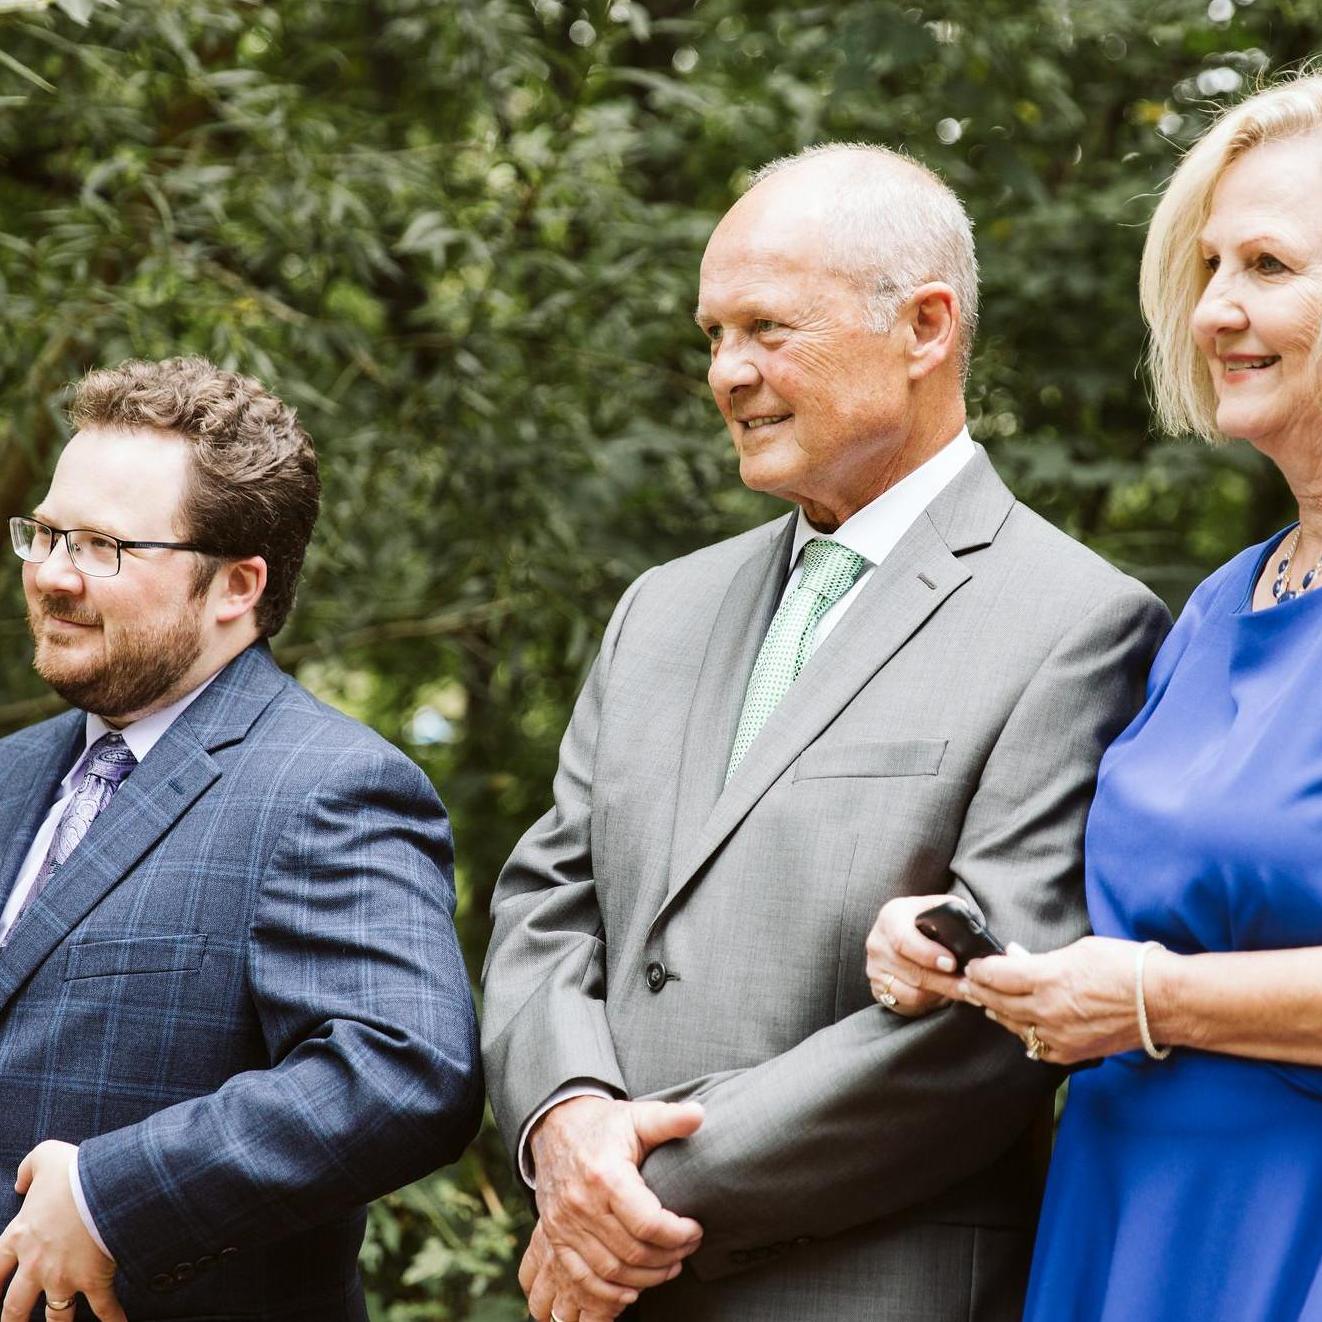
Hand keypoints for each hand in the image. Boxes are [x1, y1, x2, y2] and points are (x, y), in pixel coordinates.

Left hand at [0, 1140, 124, 1321]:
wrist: (106, 1186)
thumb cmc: (74, 1171)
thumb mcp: (45, 1156)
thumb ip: (28, 1169)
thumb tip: (20, 1182)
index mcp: (20, 1236)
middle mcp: (36, 1265)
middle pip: (14, 1306)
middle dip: (11, 1320)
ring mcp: (65, 1277)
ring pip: (54, 1316)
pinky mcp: (94, 1280)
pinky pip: (103, 1309)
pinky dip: (111, 1321)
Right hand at [521, 1096, 704, 1319]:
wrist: (555, 1126)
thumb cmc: (604, 1125)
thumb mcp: (637, 1115)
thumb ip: (669, 1118)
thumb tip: (700, 1114)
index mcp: (605, 1176)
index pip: (648, 1223)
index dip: (679, 1234)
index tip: (696, 1229)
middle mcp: (582, 1204)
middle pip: (633, 1253)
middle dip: (669, 1257)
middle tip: (688, 1248)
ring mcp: (564, 1224)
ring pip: (611, 1271)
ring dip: (647, 1278)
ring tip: (670, 1266)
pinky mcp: (555, 1236)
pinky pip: (582, 1278)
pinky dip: (610, 1292)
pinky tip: (634, 1288)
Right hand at [865, 894, 965, 1015]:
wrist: (898, 932)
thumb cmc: (922, 920)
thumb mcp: (933, 907)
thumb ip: (951, 910)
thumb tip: (974, 926)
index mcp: (891, 917)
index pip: (904, 939)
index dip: (928, 954)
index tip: (952, 963)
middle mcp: (878, 942)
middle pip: (913, 971)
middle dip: (945, 981)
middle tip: (970, 986)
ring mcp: (875, 967)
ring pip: (911, 991)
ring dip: (939, 993)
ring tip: (961, 991)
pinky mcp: (877, 988)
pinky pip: (906, 1003)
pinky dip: (927, 1002)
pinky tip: (941, 995)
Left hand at [962, 936, 1157, 1063]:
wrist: (1165, 1002)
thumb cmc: (1127, 966)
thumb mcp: (1079, 949)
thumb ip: (1042, 958)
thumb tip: (1016, 957)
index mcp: (1048, 979)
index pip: (996, 975)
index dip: (980, 969)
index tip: (973, 964)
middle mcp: (1048, 1011)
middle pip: (997, 1002)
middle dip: (979, 990)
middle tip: (966, 983)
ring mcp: (1059, 1036)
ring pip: (1012, 1025)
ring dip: (997, 1011)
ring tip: (986, 1001)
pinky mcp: (1072, 1053)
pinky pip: (1035, 1045)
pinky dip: (1023, 1032)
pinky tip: (1018, 1023)